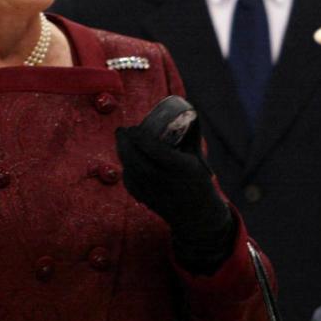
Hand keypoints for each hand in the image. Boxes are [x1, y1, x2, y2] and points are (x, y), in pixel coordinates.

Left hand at [115, 104, 234, 274]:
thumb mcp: (197, 157)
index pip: (153, 148)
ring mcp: (153, 192)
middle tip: (122, 130)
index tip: (134, 127)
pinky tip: (126, 159)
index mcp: (180, 167)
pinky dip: (125, 168)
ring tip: (122, 140)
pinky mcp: (145, 200)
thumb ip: (191, 134)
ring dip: (122, 153)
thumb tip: (190, 106)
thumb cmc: (198, 180)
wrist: (197, 214)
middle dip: (125, 142)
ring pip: (130, 170)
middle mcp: (164, 180)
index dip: (139, 136)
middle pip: (136, 159)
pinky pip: (130, 182)